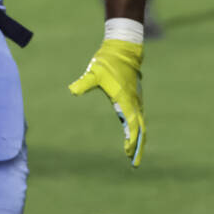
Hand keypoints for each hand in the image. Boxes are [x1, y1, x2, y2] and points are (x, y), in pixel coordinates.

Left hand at [68, 38, 145, 166]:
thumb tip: (72, 90)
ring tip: (134, 153)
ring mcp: (136, 100)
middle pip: (140, 130)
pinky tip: (132, 134)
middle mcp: (134, 102)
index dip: (130, 140)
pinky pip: (139, 118)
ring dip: (138, 140)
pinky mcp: (135, 97)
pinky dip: (138, 129)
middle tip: (134, 164)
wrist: (123, 49)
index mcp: (125, 100)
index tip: (127, 153)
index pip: (131, 125)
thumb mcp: (94, 73)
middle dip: (138, 147)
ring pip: (140, 124)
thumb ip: (84, 82)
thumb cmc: (108, 61)